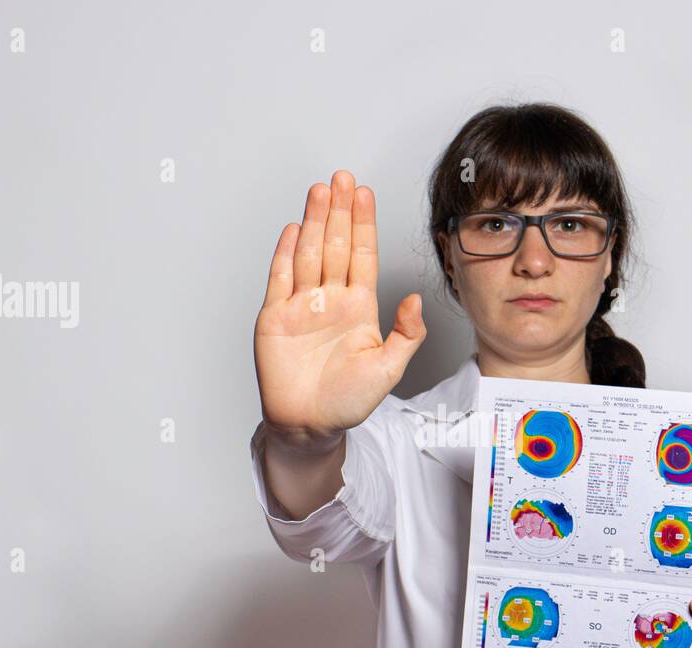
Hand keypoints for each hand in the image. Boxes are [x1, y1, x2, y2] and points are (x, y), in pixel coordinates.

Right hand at [254, 169, 426, 448]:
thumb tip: (416, 300)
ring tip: (320, 191)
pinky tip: (293, 229)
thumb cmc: (348, 402)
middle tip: (342, 178)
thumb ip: (406, 334)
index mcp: (359, 307)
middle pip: (335, 245)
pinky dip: (285, 253)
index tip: (364, 194)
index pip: (362, 255)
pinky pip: (280, 278)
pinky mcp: (275, 317)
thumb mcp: (389, 369)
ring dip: (314, 222)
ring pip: (309, 254)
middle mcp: (330, 300)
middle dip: (339, 211)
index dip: (363, 224)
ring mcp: (301, 306)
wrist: (309, 425)